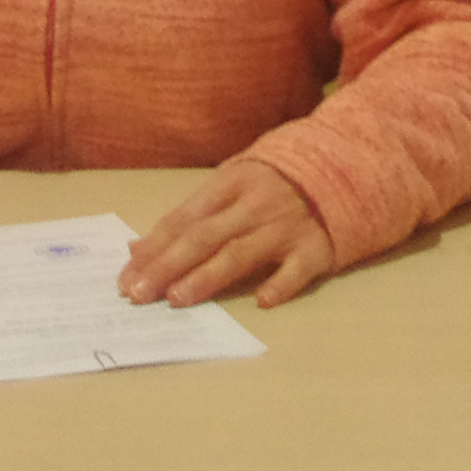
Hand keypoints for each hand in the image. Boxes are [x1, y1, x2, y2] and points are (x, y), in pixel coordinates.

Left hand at [118, 159, 334, 309]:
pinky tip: (262, 302)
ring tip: (178, 298)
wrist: (344, 168)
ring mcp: (287, 226)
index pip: (183, 219)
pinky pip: (297, 269)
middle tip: (139, 294)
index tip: (126, 276)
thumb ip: (188, 216)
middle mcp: (255, 204)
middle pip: (204, 237)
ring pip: (241, 253)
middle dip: (168, 265)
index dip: (153, 248)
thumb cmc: (275, 182)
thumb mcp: (230, 186)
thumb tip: (136, 248)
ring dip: (208, 276)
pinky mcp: (317, 248)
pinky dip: (281, 284)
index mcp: (231, 182)